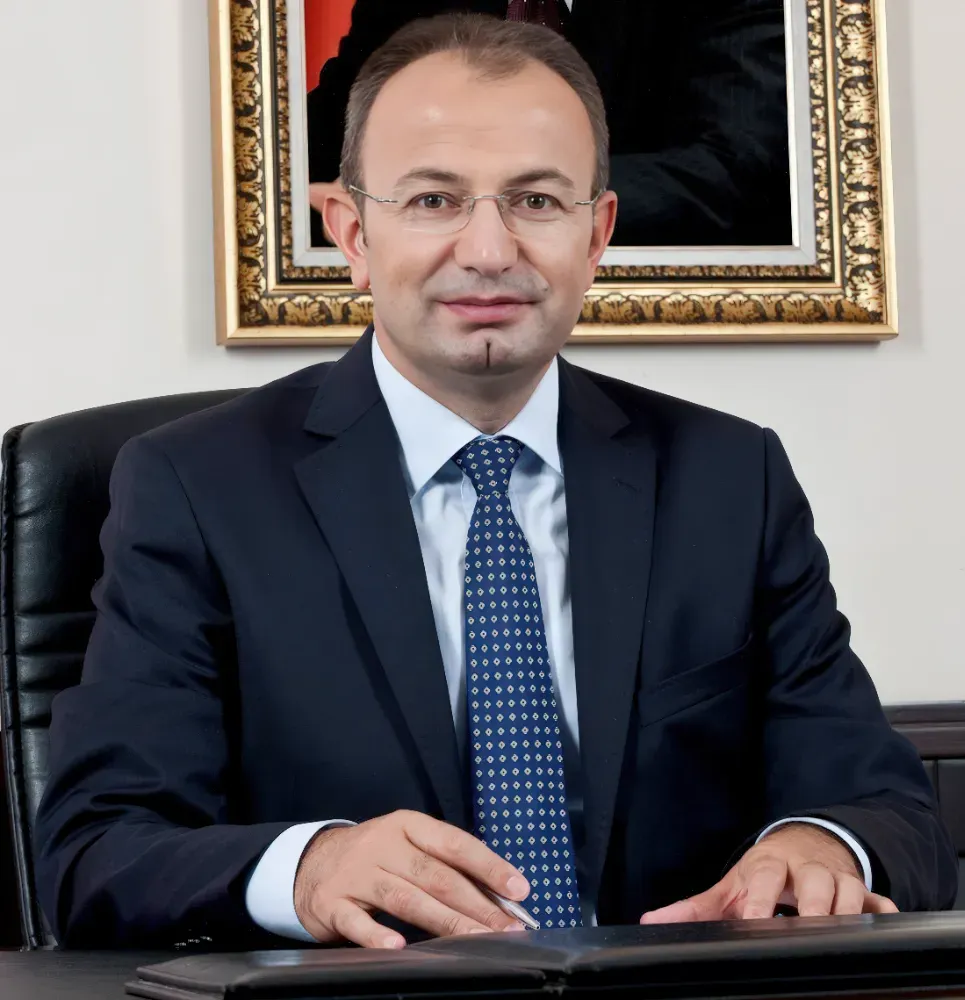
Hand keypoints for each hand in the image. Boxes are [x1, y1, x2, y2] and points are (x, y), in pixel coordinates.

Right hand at [294, 810, 530, 948]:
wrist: (309, 863)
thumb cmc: (374, 857)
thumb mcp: (406, 847)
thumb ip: (444, 866)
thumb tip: (498, 896)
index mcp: (407, 826)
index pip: (454, 843)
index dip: (488, 865)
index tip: (518, 889)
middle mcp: (383, 844)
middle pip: (435, 875)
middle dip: (476, 904)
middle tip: (507, 929)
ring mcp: (356, 873)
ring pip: (405, 898)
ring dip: (445, 922)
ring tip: (475, 939)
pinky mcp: (332, 903)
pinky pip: (357, 922)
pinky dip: (377, 935)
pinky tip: (398, 947)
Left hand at [640, 823, 897, 923]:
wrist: (803, 845)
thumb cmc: (764, 873)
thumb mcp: (730, 885)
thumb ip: (695, 907)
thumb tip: (652, 920)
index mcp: (770, 866)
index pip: (765, 878)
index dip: (761, 899)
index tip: (754, 920)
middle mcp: (807, 869)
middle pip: (816, 882)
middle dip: (815, 906)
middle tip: (809, 930)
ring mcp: (839, 878)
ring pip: (851, 890)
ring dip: (848, 912)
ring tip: (840, 936)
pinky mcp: (863, 891)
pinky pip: (880, 901)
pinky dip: (883, 914)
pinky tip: (882, 928)